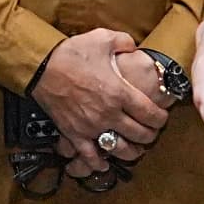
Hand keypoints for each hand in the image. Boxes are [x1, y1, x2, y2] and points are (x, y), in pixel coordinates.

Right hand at [33, 28, 167, 179]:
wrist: (41, 67)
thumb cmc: (72, 53)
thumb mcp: (103, 38)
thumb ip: (125, 42)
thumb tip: (134, 48)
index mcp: (120, 92)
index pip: (150, 114)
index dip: (161, 118)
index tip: (162, 117)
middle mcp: (109, 114)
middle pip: (139, 134)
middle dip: (150, 135)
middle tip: (152, 132)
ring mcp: (91, 127)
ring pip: (119, 149)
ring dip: (131, 152)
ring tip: (136, 150)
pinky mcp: (74, 134)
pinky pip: (89, 156)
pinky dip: (98, 163)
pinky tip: (104, 164)